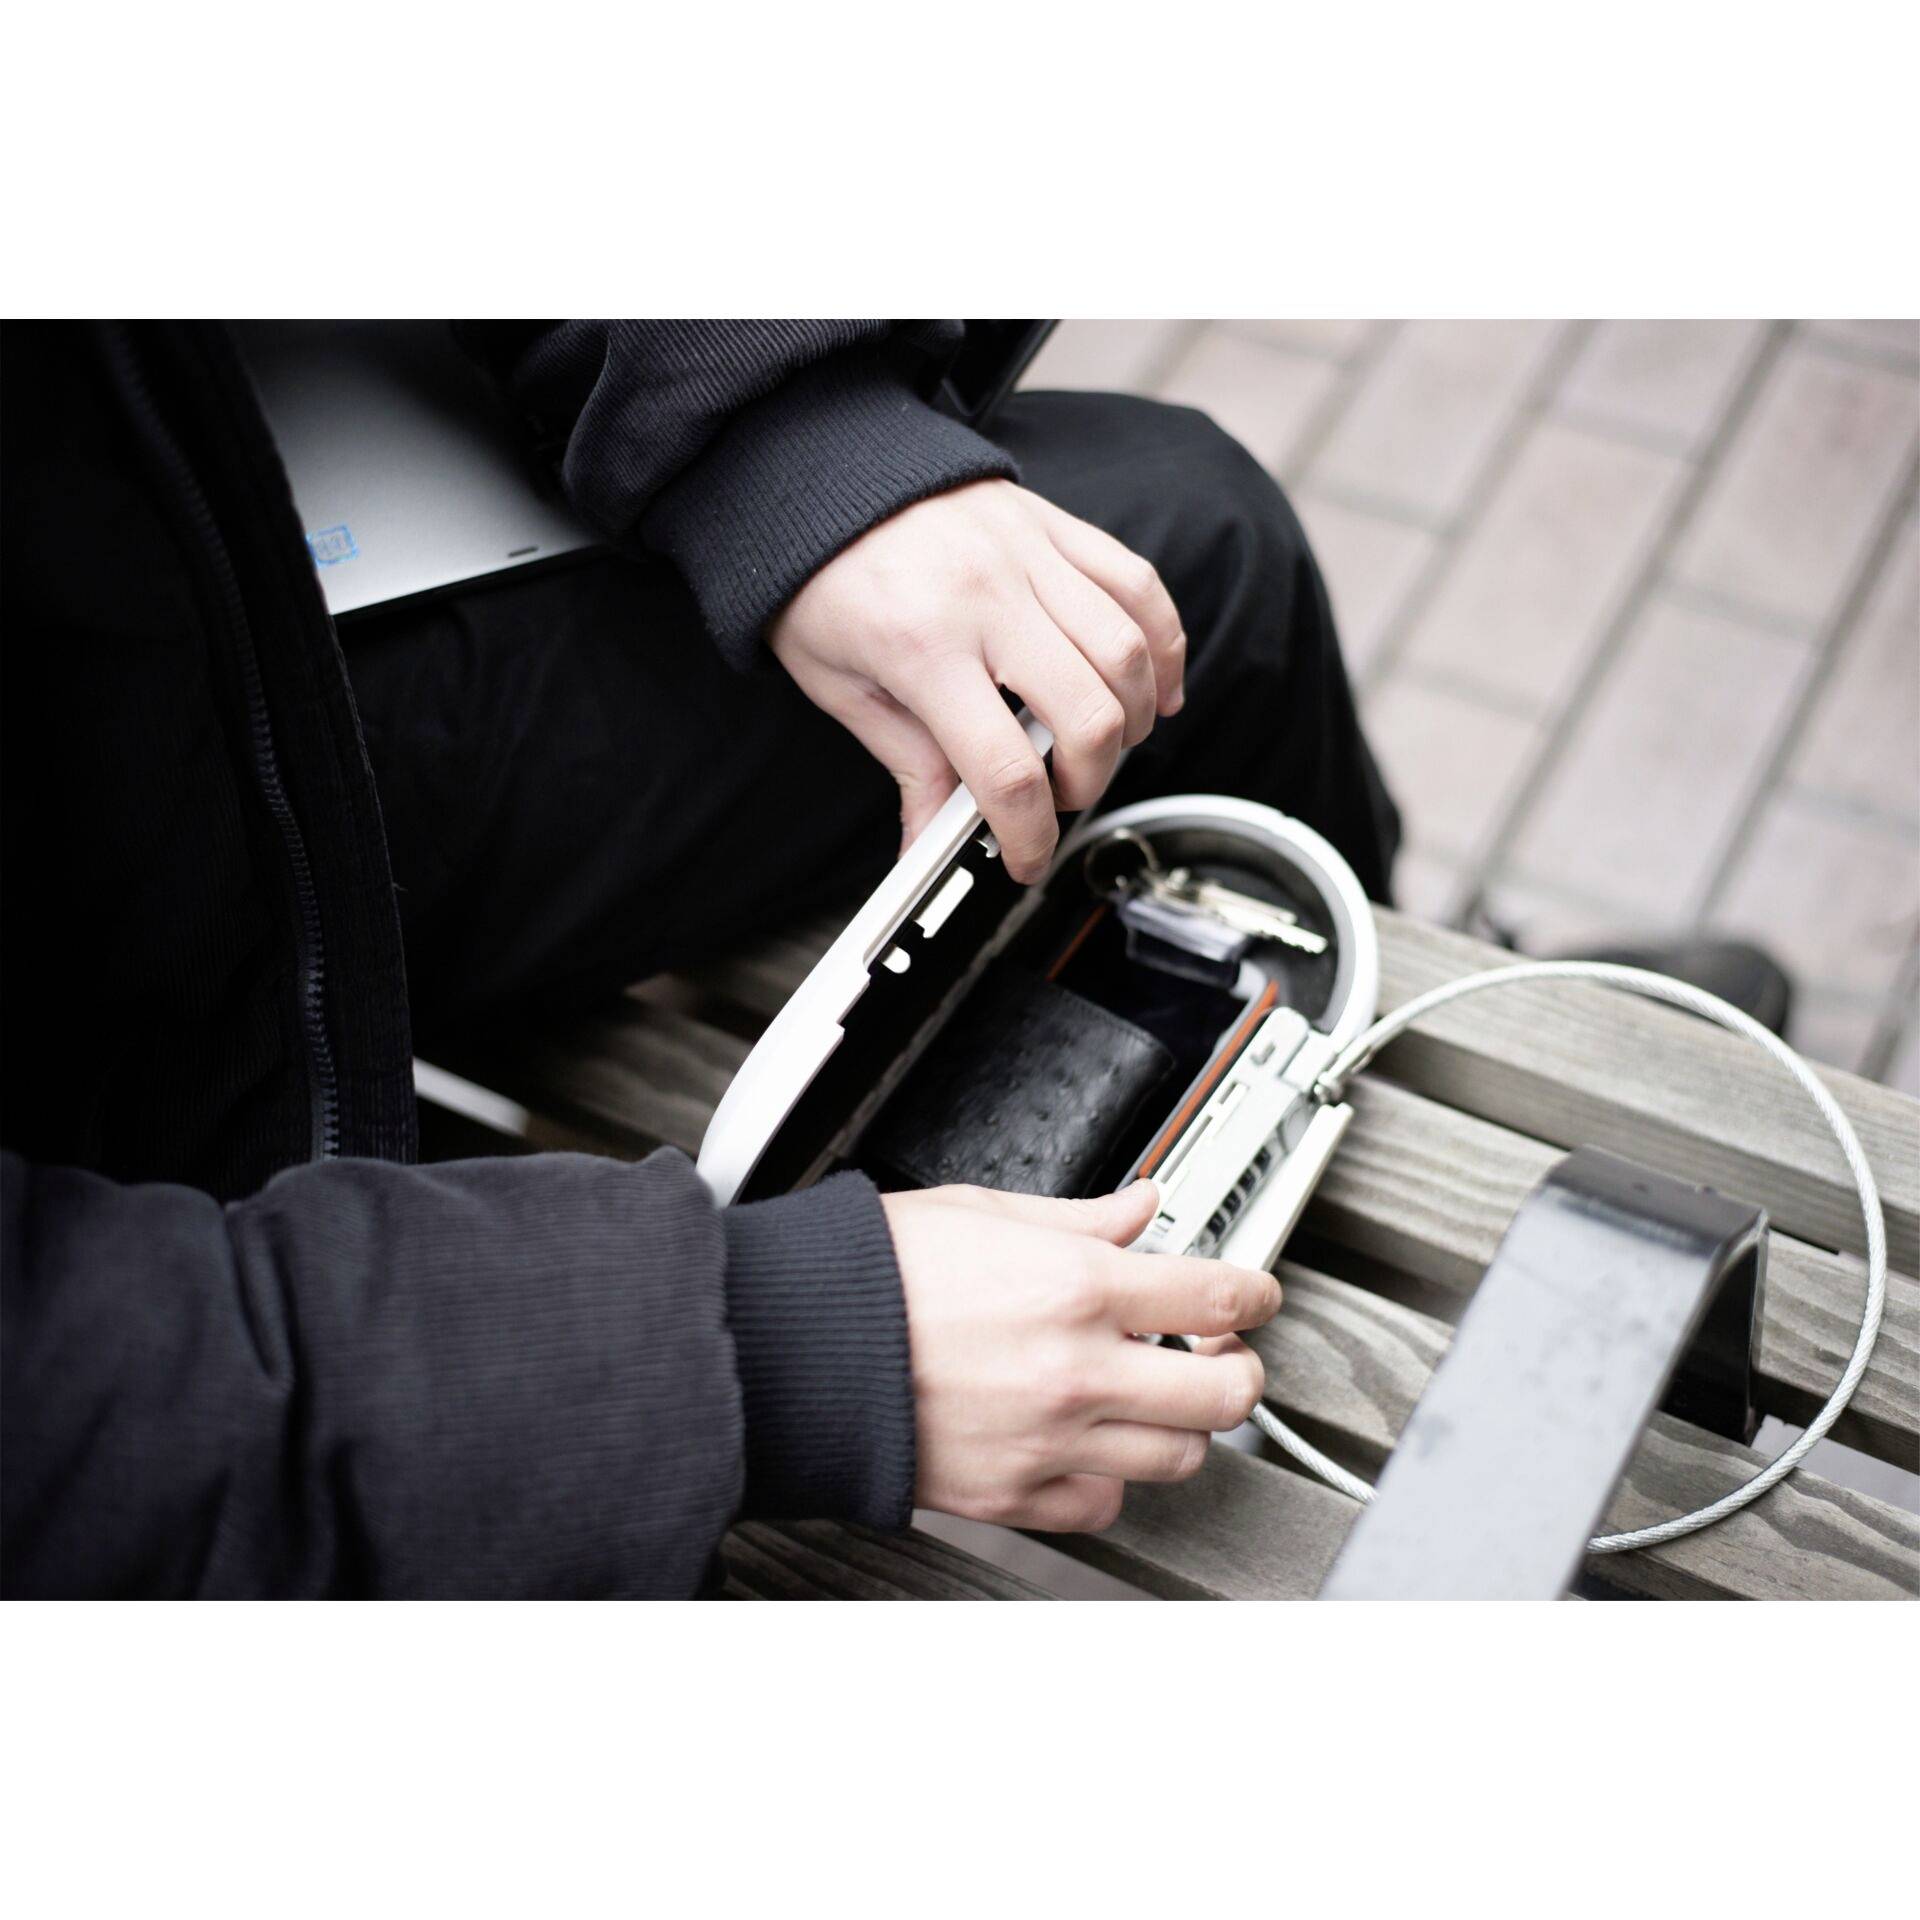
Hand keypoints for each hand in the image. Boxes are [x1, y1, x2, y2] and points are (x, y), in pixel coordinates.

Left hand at [770, 480, 1185, 882]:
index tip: (1026, 859)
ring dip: (1132, 721)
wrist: (822, 473)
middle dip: (1089, 782)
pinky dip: (1163, 645)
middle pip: (1089, 717)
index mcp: (923, 650)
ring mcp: (1030, 557)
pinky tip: (1156, 686)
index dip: (1029, 835)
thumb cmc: (822, 580)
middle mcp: (988, 600)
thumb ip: (904, 764)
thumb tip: (930, 846)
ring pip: (1128, 653)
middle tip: (1061, 796)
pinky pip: (1138, 586)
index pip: (1005, 769)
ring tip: (1105, 746)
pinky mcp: (1056, 528)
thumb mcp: (840, 687)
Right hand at [884, 1179, 1277, 1532]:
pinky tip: (1091, 1445)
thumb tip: (1138, 1208)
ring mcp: (1049, 1441)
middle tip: (1222, 1353)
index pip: (1219, 1294)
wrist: (791, 1348)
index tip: (1256, 1295)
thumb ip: (1079, 1215)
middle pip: (1226, 1392)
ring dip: (1181, 1426)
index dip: (1258, 1294)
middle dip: (1240, 1370)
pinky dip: (1110, 1480)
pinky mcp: (1012, 1496)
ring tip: (1156, 1398)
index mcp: (1075, 1285)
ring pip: (1178, 1458)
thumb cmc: (870, 1274)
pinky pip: (1102, 1506)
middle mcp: (1076, 1369)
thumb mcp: (981, 1209)